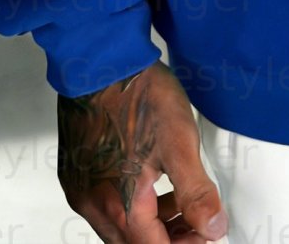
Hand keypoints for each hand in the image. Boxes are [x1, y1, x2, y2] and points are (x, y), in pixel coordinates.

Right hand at [57, 61, 228, 242]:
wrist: (101, 61)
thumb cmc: (137, 95)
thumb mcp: (180, 143)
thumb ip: (196, 192)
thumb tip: (212, 227)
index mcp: (118, 204)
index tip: (205, 233)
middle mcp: (93, 203)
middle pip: (133, 242)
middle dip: (168, 238)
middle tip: (196, 224)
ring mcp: (81, 187)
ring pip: (118, 226)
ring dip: (151, 223)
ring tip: (179, 203)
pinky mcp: (76, 171)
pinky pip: (105, 204)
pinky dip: (132, 205)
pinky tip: (150, 183)